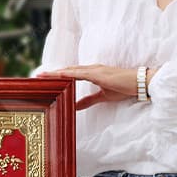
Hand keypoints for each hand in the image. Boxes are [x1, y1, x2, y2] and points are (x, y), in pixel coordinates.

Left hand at [37, 65, 157, 109]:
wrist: (139, 83)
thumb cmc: (124, 88)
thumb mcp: (103, 96)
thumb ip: (88, 100)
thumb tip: (76, 106)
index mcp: (92, 74)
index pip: (70, 74)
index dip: (57, 76)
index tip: (44, 79)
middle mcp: (91, 69)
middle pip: (67, 71)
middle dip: (52, 74)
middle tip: (36, 76)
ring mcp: (95, 70)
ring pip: (71, 70)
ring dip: (56, 73)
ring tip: (42, 75)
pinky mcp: (99, 73)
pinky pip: (81, 73)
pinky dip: (69, 74)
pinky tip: (59, 74)